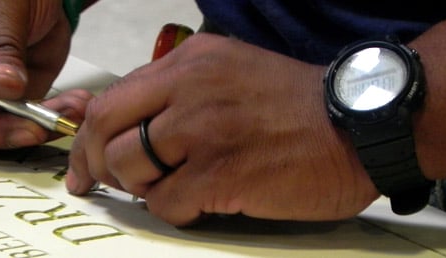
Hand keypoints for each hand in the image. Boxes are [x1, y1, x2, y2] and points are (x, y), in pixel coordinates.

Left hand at [67, 33, 379, 225]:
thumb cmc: (298, 106)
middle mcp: (190, 88)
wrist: (360, 127)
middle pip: (107, 128)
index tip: (85, 163)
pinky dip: (174, 211)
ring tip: (172, 189)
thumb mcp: (232, 74)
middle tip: (105, 184)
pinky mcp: (222, 173)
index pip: (113, 96)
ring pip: (129, 167)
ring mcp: (204, 130)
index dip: (90, 136)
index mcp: (191, 61)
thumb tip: (134, 127)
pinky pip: (166, 203)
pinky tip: (201, 204)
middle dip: (97, 163)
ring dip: (140, 188)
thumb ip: (181, 92)